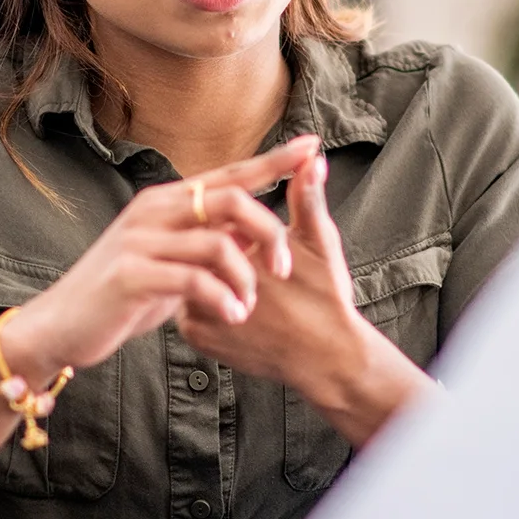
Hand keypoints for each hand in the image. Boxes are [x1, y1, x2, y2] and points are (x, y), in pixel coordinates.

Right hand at [4, 137, 318, 378]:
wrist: (60, 325)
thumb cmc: (122, 295)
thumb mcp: (170, 262)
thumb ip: (206, 244)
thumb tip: (253, 235)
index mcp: (167, 202)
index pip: (229, 173)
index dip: (273, 161)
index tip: (313, 147)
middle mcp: (153, 210)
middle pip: (231, 199)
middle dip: (269, 232)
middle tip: (286, 270)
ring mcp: (140, 240)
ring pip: (218, 243)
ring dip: (246, 278)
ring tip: (249, 307)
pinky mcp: (131, 275)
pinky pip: (194, 281)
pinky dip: (223, 300)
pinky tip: (231, 317)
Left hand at [176, 147, 430, 444]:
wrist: (328, 360)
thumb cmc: (327, 297)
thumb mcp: (319, 242)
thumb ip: (306, 198)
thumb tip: (310, 158)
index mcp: (231, 249)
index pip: (212, 220)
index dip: (234, 224)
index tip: (262, 245)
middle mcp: (204, 279)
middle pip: (197, 249)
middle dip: (221, 251)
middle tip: (260, 270)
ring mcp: (195, 310)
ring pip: (191, 279)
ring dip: (212, 276)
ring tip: (254, 291)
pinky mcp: (196, 337)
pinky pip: (190, 311)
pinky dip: (210, 306)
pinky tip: (241, 312)